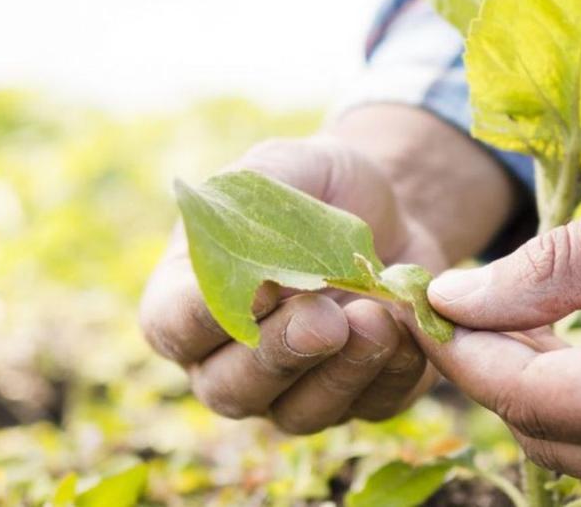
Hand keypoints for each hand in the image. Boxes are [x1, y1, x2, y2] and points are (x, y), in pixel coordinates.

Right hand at [140, 136, 446, 433]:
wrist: (391, 208)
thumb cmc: (317, 187)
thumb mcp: (283, 167)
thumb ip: (253, 207)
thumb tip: (257, 274)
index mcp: (189, 299)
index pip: (173, 327)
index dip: (206, 317)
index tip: (256, 287)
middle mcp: (229, 359)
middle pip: (231, 389)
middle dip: (280, 354)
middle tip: (325, 318)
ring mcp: (292, 389)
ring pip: (299, 413)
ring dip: (340, 372)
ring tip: (375, 319)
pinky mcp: (359, 398)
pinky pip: (370, 406)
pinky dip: (392, 372)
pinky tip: (407, 328)